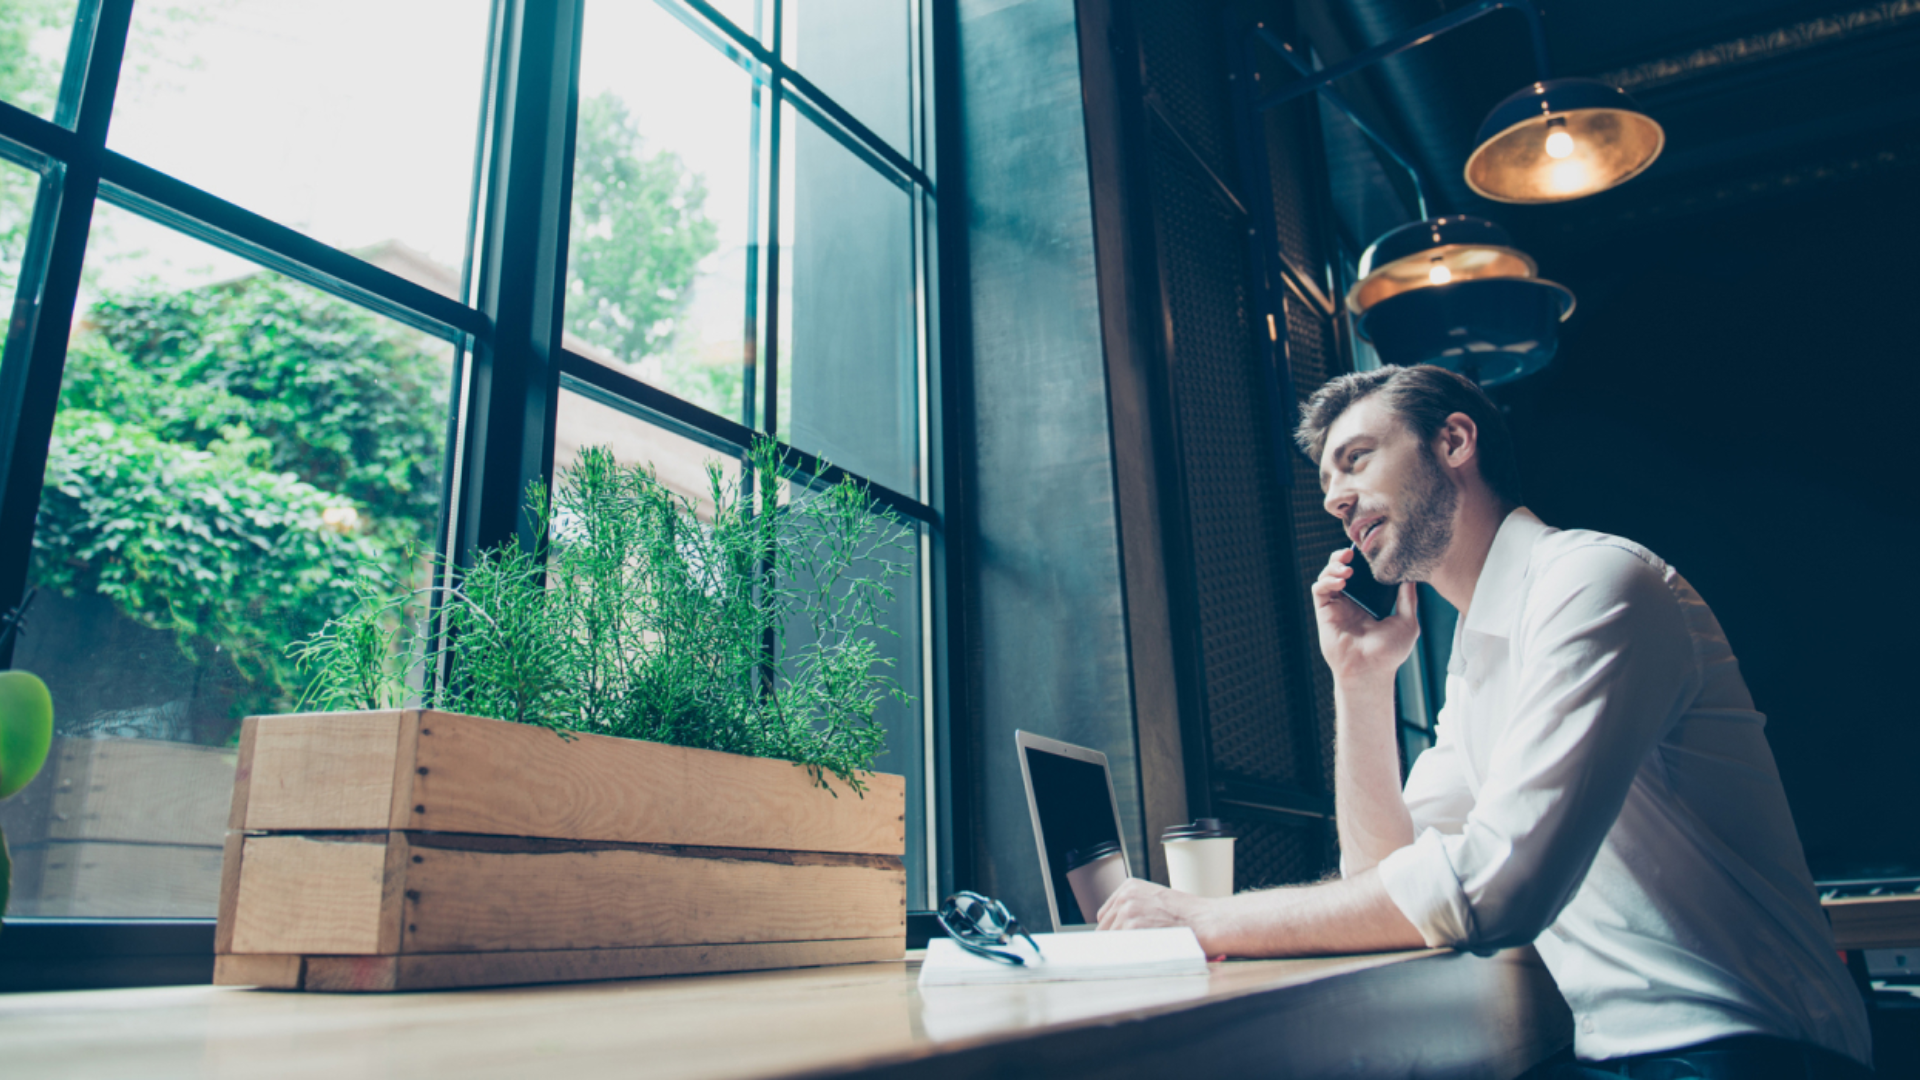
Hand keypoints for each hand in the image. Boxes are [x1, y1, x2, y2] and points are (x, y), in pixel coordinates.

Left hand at [1096, 879, 1217, 946]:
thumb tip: (1116, 932)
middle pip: (1104, 929)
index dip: (1113, 932)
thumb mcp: (1156, 902)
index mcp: (1129, 887)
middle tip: (1134, 952)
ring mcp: (1127, 912)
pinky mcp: (1132, 929)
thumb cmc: (1188, 916)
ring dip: (1123, 951)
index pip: (1105, 916)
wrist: (1207, 921)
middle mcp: (1125, 897)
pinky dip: (1127, 957)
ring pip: (1110, 942)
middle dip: (1117, 942)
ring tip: (1144, 953)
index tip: (1119, 942)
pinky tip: (1143, 957)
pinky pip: (1119, 950)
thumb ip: (1134, 911)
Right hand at [1311, 548, 1419, 684]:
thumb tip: (1412, 576)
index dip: (1362, 561)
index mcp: (1368, 603)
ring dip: (1334, 567)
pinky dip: (1327, 580)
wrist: (1371, 670)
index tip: (1368, 551)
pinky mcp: (1325, 613)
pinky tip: (1341, 582)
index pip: (1361, 574)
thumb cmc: (1390, 653)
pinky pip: (1319, 590)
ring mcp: (1336, 607)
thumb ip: (1408, 599)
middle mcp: (1350, 603)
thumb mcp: (1408, 622)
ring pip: (1327, 576)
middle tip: (1351, 552)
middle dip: (1343, 557)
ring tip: (1347, 568)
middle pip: (1341, 570)